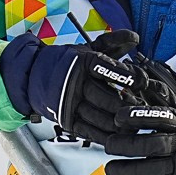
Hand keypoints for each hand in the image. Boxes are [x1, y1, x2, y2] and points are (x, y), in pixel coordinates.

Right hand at [3, 32, 175, 140]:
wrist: (32, 76)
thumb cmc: (67, 62)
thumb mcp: (89, 49)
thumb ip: (113, 42)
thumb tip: (135, 37)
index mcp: (81, 62)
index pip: (106, 68)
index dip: (126, 76)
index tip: (142, 81)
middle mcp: (75, 83)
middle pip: (105, 97)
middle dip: (126, 104)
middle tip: (142, 108)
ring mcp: (69, 104)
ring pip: (99, 117)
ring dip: (119, 123)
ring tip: (135, 124)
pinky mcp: (67, 121)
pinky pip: (89, 132)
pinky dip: (106, 136)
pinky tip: (119, 137)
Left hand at [103, 103, 175, 174]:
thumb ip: (156, 97)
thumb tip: (133, 82)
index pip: (159, 117)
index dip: (137, 117)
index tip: (118, 118)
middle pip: (153, 145)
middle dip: (127, 146)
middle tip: (109, 145)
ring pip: (152, 169)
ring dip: (127, 170)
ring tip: (109, 169)